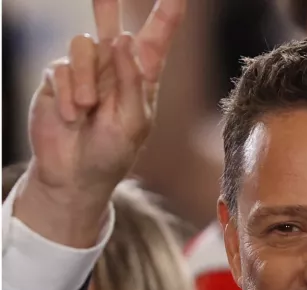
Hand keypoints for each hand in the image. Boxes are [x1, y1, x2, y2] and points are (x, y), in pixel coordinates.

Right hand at [24, 0, 184, 218]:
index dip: (167, 14)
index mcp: (141, 76)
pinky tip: (73, 116)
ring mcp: (85, 70)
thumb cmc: (112, 152)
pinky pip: (61, 68)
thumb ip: (131, 80)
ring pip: (84, 45)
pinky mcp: (58, 78)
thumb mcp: (133, 121)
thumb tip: (124, 39)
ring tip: (88, 110)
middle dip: (107, 3)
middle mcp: (113, 67)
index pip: (156, 38)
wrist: (74, 174)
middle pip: (111, 23)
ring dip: (86, 80)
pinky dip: (68, 94)